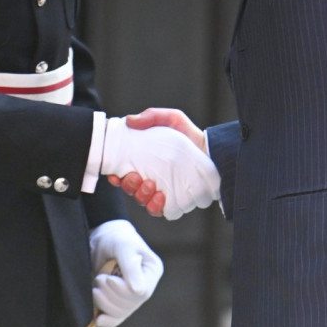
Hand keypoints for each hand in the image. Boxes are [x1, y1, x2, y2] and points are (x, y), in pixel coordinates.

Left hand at [89, 219, 162, 326]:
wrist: (102, 239)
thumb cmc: (116, 238)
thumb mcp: (123, 246)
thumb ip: (131, 266)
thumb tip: (140, 292)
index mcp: (152, 272)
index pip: (141, 293)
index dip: (122, 290)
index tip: (108, 278)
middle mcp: (145, 286)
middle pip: (130, 305)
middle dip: (110, 294)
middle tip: (99, 278)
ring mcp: (132, 296)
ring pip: (120, 312)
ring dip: (103, 302)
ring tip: (96, 285)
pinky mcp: (119, 302)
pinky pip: (115, 319)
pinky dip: (106, 319)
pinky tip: (98, 318)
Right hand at [101, 116, 219, 219]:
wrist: (212, 151)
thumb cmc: (189, 135)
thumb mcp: (172, 119)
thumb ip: (152, 116)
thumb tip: (129, 120)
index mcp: (142, 161)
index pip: (121, 172)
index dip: (114, 175)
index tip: (115, 174)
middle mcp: (148, 177)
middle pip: (128, 187)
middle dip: (128, 185)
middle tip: (136, 177)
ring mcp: (160, 190)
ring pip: (141, 199)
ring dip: (141, 195)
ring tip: (151, 185)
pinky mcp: (173, 199)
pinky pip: (158, 210)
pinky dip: (155, 206)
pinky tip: (160, 197)